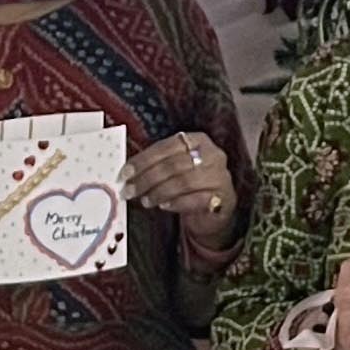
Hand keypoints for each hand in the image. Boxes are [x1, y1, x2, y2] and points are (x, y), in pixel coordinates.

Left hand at [129, 130, 241, 246]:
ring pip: (183, 182)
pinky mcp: (224, 197)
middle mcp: (213, 155)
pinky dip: (177, 203)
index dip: (143, 160)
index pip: (166, 147)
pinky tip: (164, 206)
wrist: (215, 209)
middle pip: (173, 165)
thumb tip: (128, 173)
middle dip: (147, 179)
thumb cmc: (191, 186)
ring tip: (145, 201)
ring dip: (159, 192)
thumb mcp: (176, 169)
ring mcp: (220, 176)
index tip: (126, 173)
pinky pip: (196, 199)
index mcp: (198, 140)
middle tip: (130, 190)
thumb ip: (156, 166)